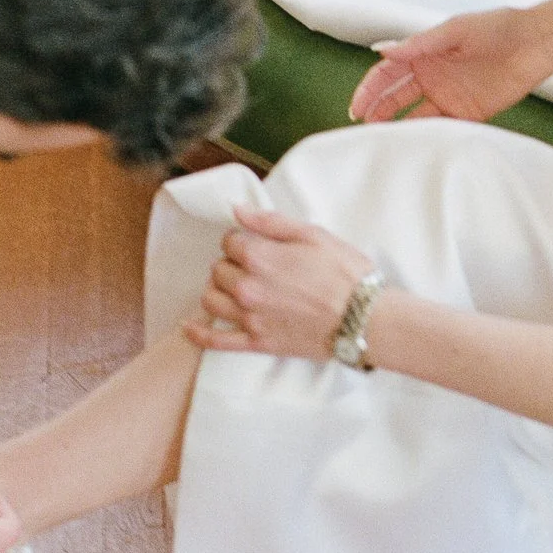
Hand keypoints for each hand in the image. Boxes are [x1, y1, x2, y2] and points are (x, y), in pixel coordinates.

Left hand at [182, 208, 376, 363]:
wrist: (364, 319)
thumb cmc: (345, 274)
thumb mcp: (312, 235)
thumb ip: (270, 222)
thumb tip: (238, 210)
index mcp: (259, 257)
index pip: (229, 242)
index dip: (241, 240)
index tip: (254, 244)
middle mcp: (247, 287)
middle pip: (218, 270)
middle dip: (230, 264)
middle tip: (252, 266)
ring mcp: (249, 317)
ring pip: (211, 299)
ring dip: (216, 290)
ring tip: (232, 288)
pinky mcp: (256, 343)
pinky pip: (216, 340)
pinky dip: (198, 334)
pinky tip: (188, 327)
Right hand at [347, 8, 552, 124]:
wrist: (535, 43)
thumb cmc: (496, 28)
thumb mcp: (455, 31)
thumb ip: (419, 44)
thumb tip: (381, 50)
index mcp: (423, 53)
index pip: (386, 74)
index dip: (369, 90)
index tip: (357, 107)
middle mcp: (431, 76)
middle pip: (394, 98)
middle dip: (376, 112)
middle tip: (364, 128)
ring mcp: (447, 96)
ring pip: (413, 116)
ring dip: (397, 128)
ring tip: (382, 141)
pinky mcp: (466, 113)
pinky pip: (440, 128)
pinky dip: (426, 136)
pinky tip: (414, 145)